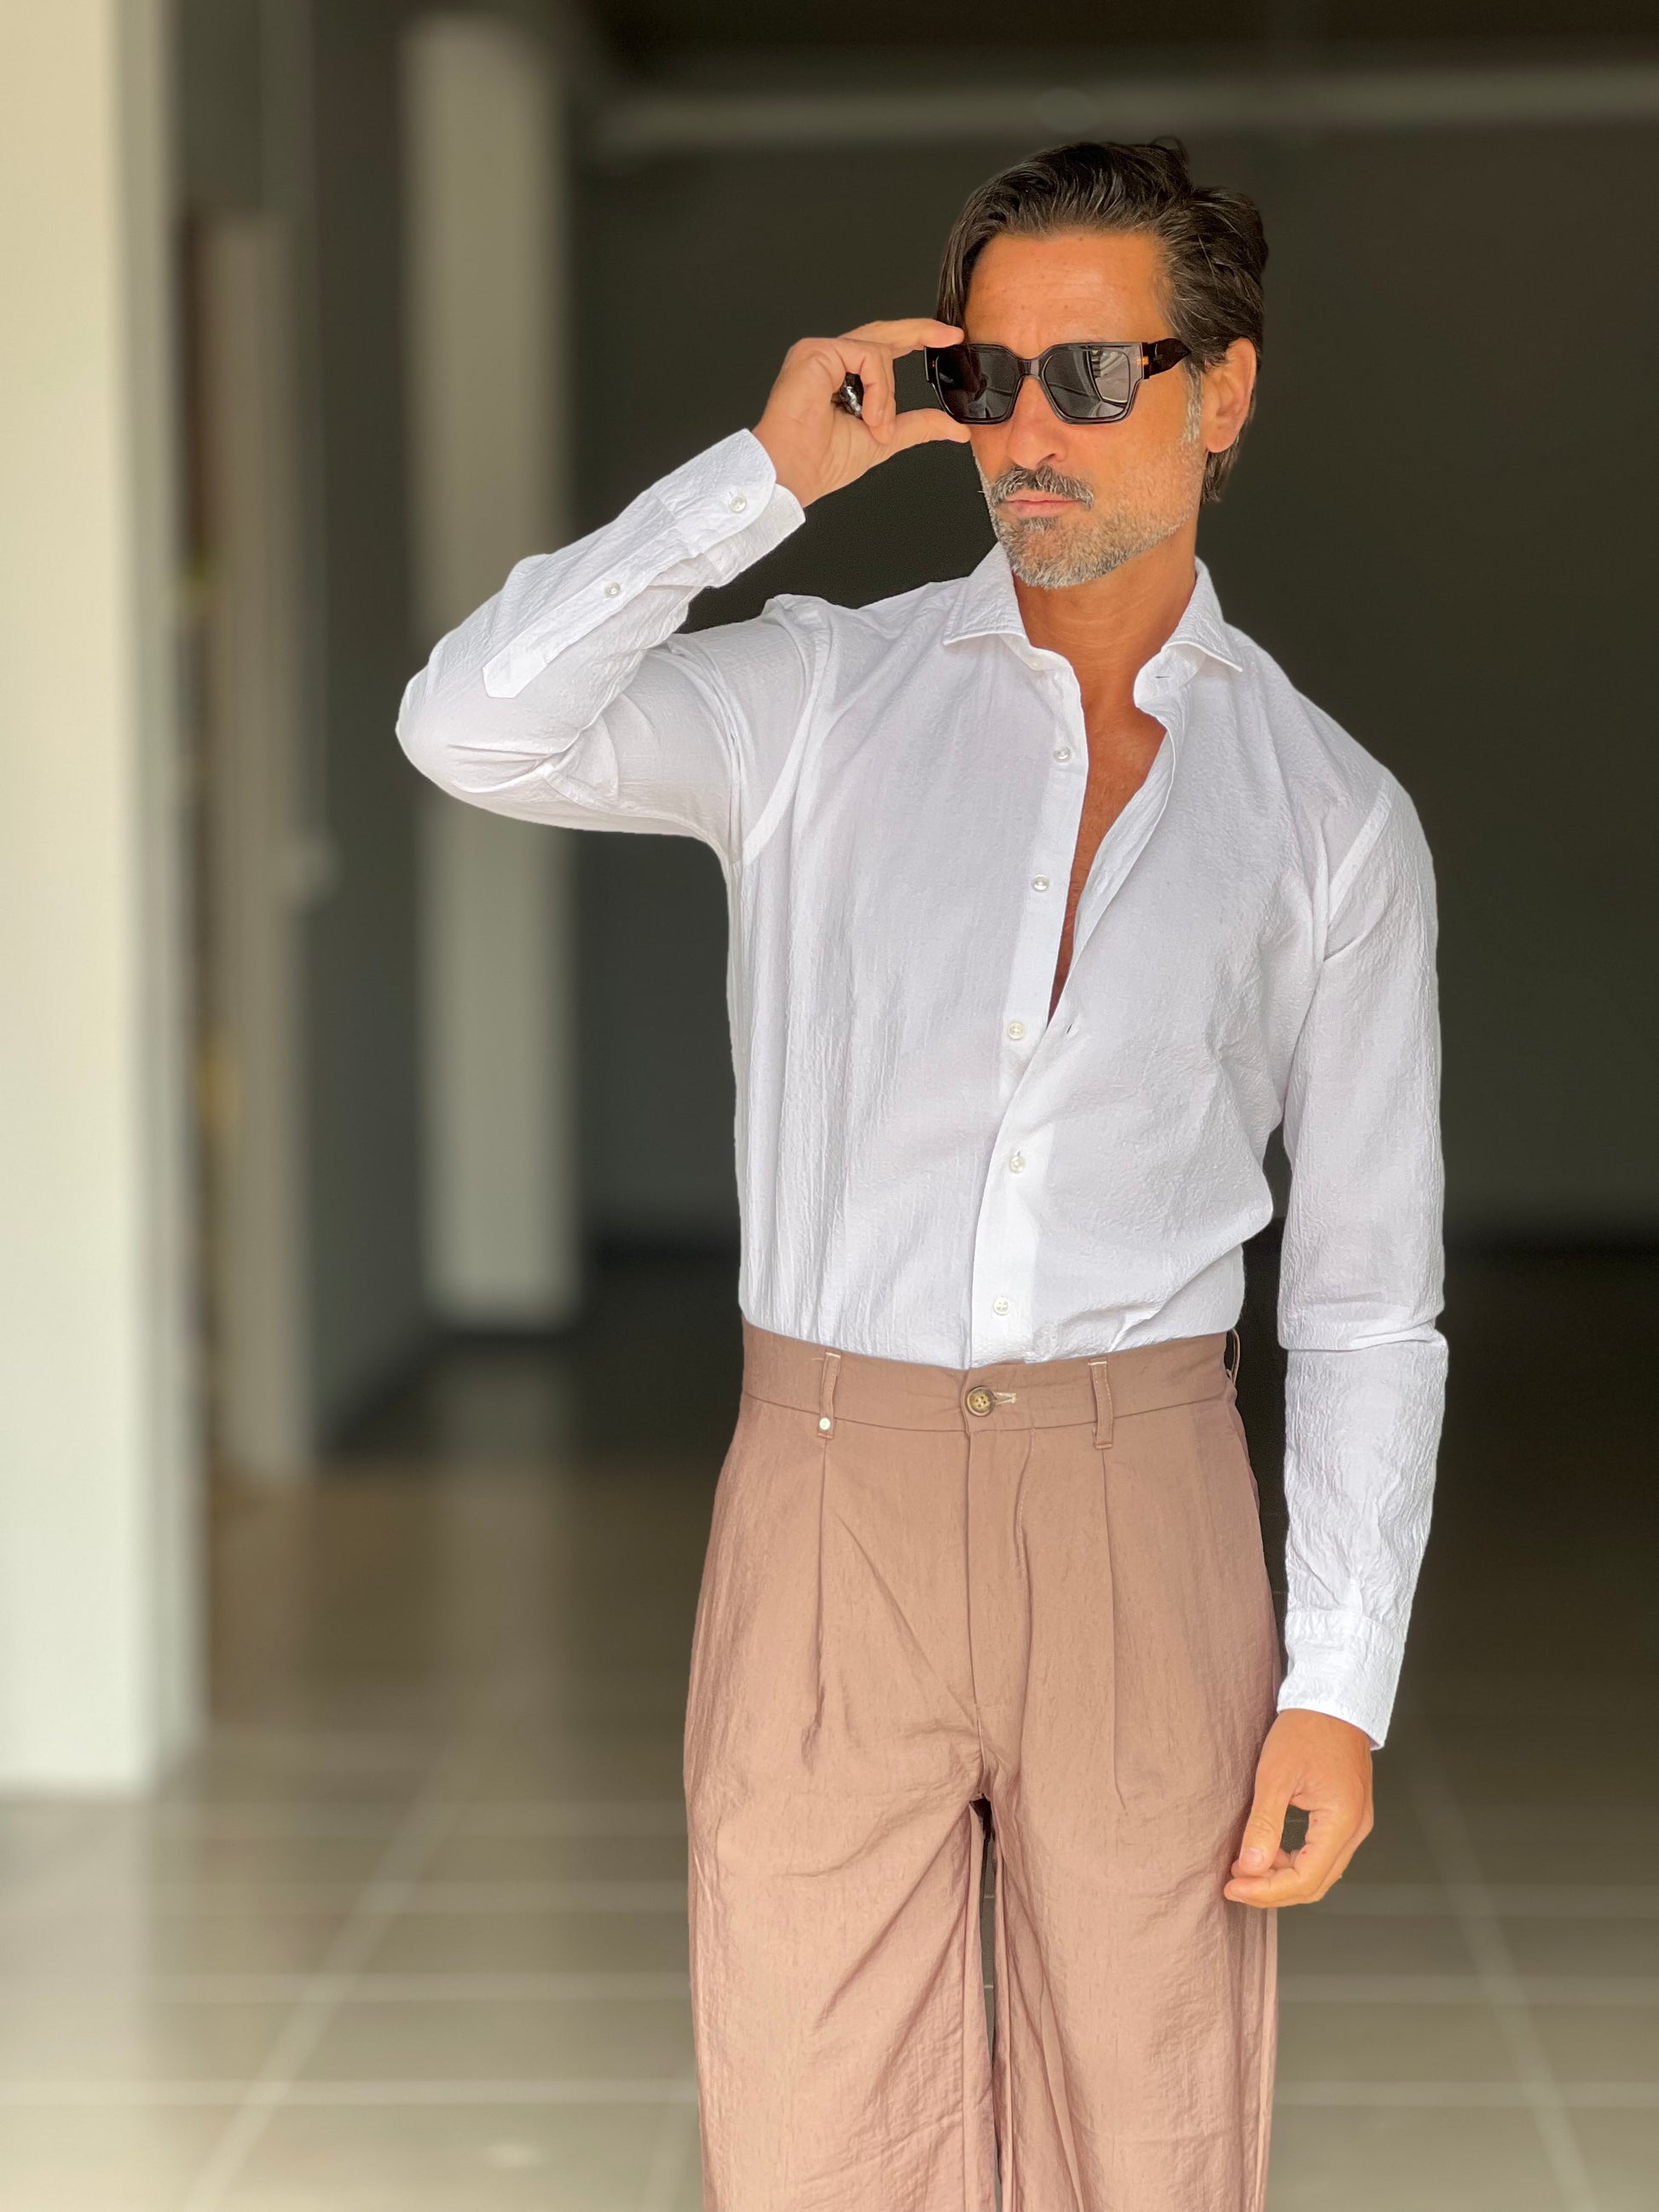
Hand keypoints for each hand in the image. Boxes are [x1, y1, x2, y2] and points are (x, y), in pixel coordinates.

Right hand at [753, 318, 972, 506]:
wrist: (795, 472)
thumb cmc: (822, 461)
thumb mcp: (885, 438)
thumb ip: (918, 426)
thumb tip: (954, 429)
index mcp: (843, 378)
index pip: (884, 348)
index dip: (916, 339)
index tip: (948, 340)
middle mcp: (830, 360)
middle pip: (882, 333)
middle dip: (920, 332)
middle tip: (950, 335)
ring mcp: (822, 352)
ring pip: (879, 350)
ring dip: (887, 395)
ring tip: (876, 425)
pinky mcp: (816, 351)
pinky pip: (867, 356)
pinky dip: (877, 388)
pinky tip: (867, 415)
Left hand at [1224, 1709, 1373, 1907]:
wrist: (1331, 1699)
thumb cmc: (1307, 1728)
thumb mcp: (1276, 1774)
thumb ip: (1264, 1825)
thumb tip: (1251, 1867)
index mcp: (1342, 1822)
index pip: (1305, 1879)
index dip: (1267, 1891)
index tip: (1234, 1887)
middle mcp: (1356, 1829)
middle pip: (1315, 1884)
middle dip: (1273, 1891)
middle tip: (1236, 1886)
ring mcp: (1355, 1823)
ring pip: (1320, 1871)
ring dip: (1283, 1877)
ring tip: (1247, 1869)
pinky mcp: (1347, 1815)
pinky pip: (1323, 1853)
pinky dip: (1295, 1860)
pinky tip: (1270, 1852)